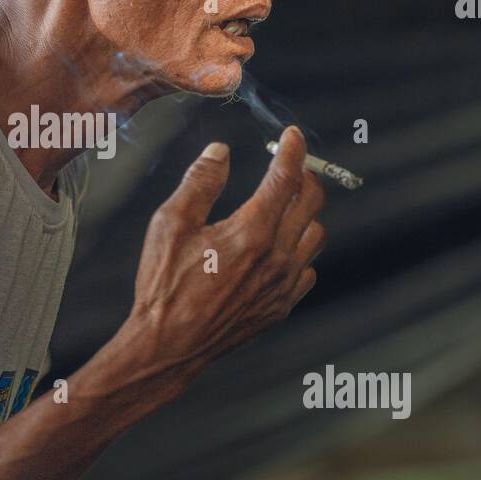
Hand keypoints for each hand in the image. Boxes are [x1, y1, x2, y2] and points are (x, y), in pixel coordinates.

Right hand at [123, 125, 324, 381]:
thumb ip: (200, 182)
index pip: (285, 178)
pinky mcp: (280, 307)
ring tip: (285, 204)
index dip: (291, 151)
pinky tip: (280, 248)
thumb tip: (219, 152)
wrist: (169, 344)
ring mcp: (283, 285)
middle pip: (311, 202)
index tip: (291, 136)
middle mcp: (277, 257)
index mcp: (252, 232)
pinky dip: (300, 251)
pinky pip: (307, 270)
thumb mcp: (170, 224)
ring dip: (305, 213)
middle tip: (289, 165)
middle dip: (304, 175)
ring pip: (316, 236)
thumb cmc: (164, 286)